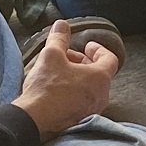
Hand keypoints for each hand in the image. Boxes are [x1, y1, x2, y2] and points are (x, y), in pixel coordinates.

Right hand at [13, 20, 119, 138]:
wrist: (35, 120)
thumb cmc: (47, 87)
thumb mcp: (51, 55)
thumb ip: (59, 38)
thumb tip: (62, 25)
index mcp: (100, 78)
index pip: (109, 58)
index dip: (98, 49)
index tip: (87, 45)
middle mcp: (101, 95)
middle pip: (100, 73)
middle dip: (84, 61)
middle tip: (68, 56)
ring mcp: (92, 110)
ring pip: (91, 88)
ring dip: (78, 76)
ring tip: (60, 72)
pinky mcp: (81, 120)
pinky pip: (83, 101)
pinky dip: (75, 91)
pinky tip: (58, 90)